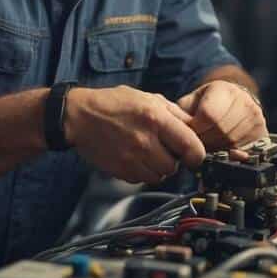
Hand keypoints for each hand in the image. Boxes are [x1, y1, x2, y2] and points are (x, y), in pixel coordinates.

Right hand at [63, 85, 205, 184]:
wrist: (80, 116)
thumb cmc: (114, 103)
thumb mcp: (148, 97)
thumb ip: (175, 113)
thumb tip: (195, 127)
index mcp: (157, 118)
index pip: (192, 148)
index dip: (196, 154)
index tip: (193, 153)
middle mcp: (146, 140)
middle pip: (175, 166)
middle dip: (174, 159)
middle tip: (163, 147)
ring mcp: (132, 158)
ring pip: (160, 175)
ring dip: (158, 167)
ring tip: (148, 151)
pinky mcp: (121, 170)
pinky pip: (143, 179)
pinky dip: (143, 172)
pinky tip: (135, 157)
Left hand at [177, 81, 266, 151]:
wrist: (233, 104)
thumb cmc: (207, 105)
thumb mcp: (191, 102)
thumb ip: (182, 115)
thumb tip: (177, 132)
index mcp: (224, 89)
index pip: (209, 115)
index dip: (197, 129)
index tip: (191, 133)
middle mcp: (244, 101)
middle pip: (221, 131)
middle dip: (206, 141)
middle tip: (199, 143)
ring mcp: (256, 117)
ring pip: (232, 143)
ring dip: (217, 149)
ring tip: (210, 144)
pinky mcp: (263, 132)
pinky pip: (244, 150)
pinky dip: (231, 154)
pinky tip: (223, 148)